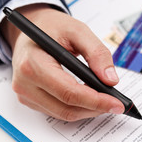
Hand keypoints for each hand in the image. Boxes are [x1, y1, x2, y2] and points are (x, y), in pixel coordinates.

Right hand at [0, 4, 123, 120]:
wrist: (33, 28)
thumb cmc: (52, 27)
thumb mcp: (78, 30)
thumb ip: (97, 53)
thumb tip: (111, 80)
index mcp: (32, 63)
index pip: (68, 92)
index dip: (96, 101)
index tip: (117, 103)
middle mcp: (24, 83)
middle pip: (66, 107)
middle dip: (95, 108)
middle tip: (116, 103)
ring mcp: (25, 93)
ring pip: (63, 114)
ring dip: (88, 110)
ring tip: (106, 101)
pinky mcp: (29, 99)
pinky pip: (57, 111)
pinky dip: (77, 108)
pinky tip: (90, 99)